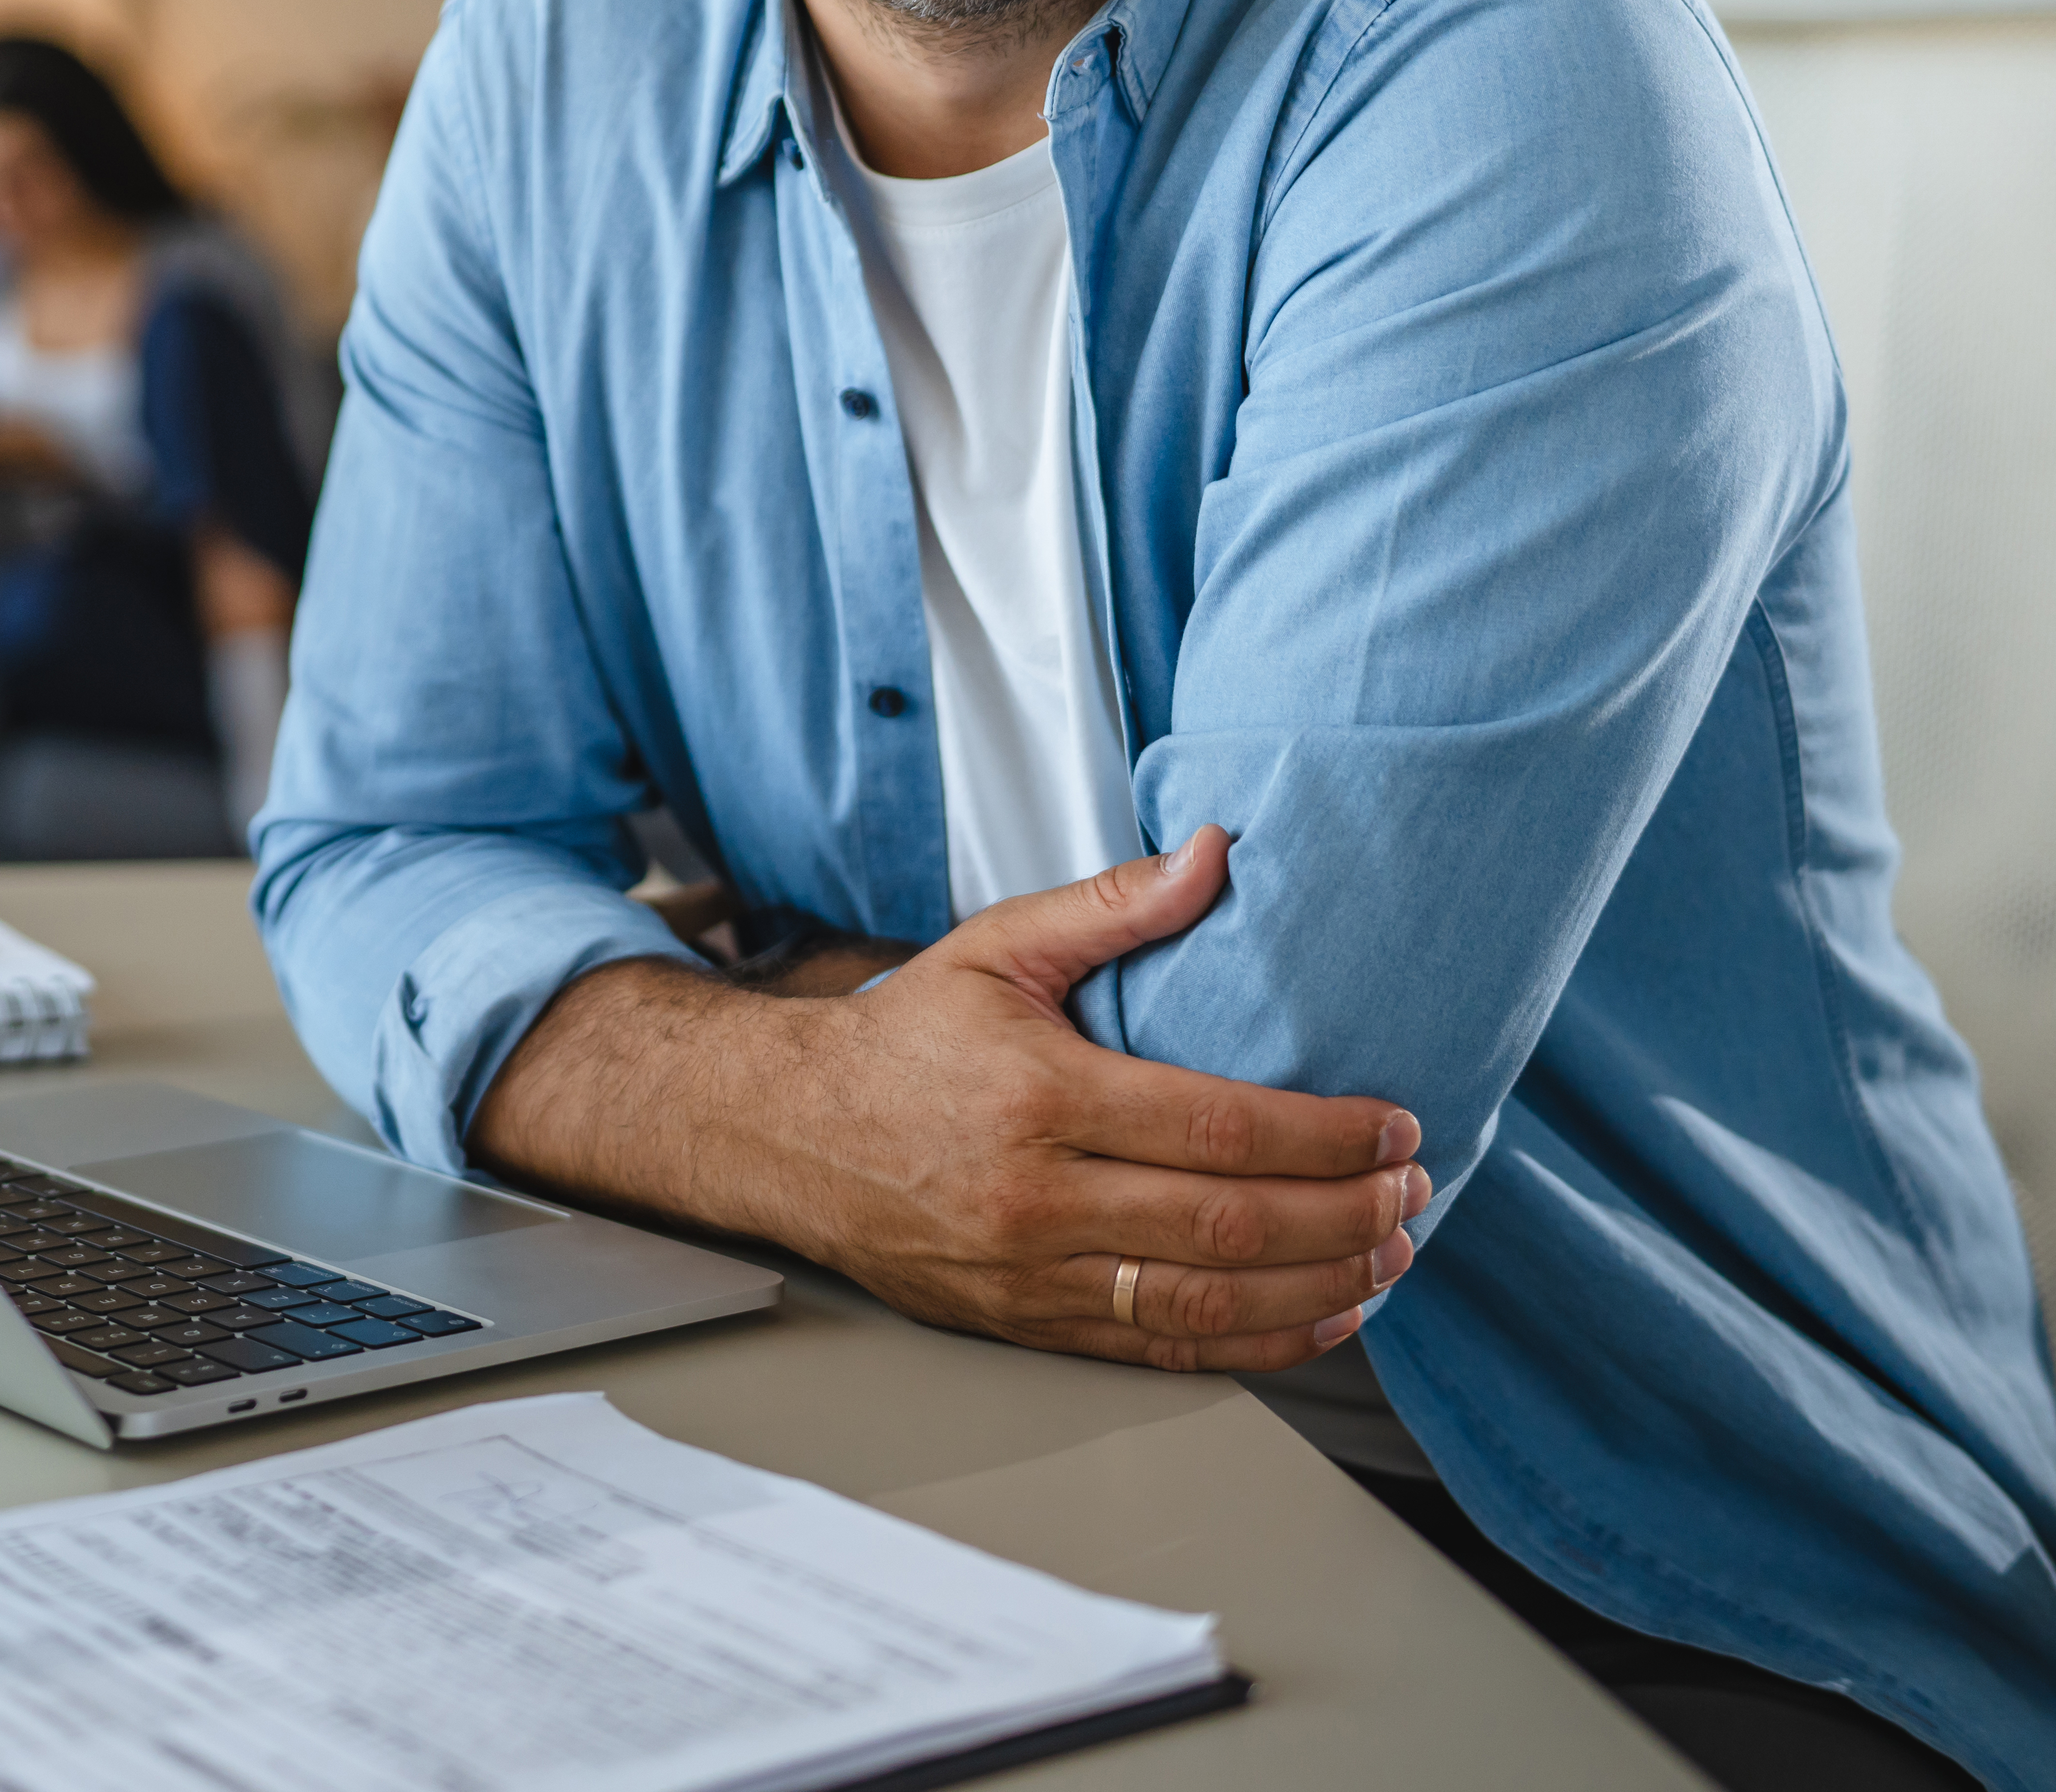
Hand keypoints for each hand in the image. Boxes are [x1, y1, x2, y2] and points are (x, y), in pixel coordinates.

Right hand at [468, 826, 1426, 1374]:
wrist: (789, 1133)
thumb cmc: (902, 1038)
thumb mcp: (998, 947)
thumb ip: (1114, 905)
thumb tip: (1217, 852)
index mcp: (1039, 1095)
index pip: (1219, 1127)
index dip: (1325, 1137)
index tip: (1394, 1127)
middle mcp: (1037, 1197)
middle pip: (1229, 1226)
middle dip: (1345, 1217)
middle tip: (1414, 1196)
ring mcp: (1032, 1274)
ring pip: (1207, 1304)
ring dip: (1319, 1289)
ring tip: (1388, 1260)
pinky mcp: (1028, 1324)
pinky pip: (1163, 1350)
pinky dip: (1256, 1344)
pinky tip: (1317, 1318)